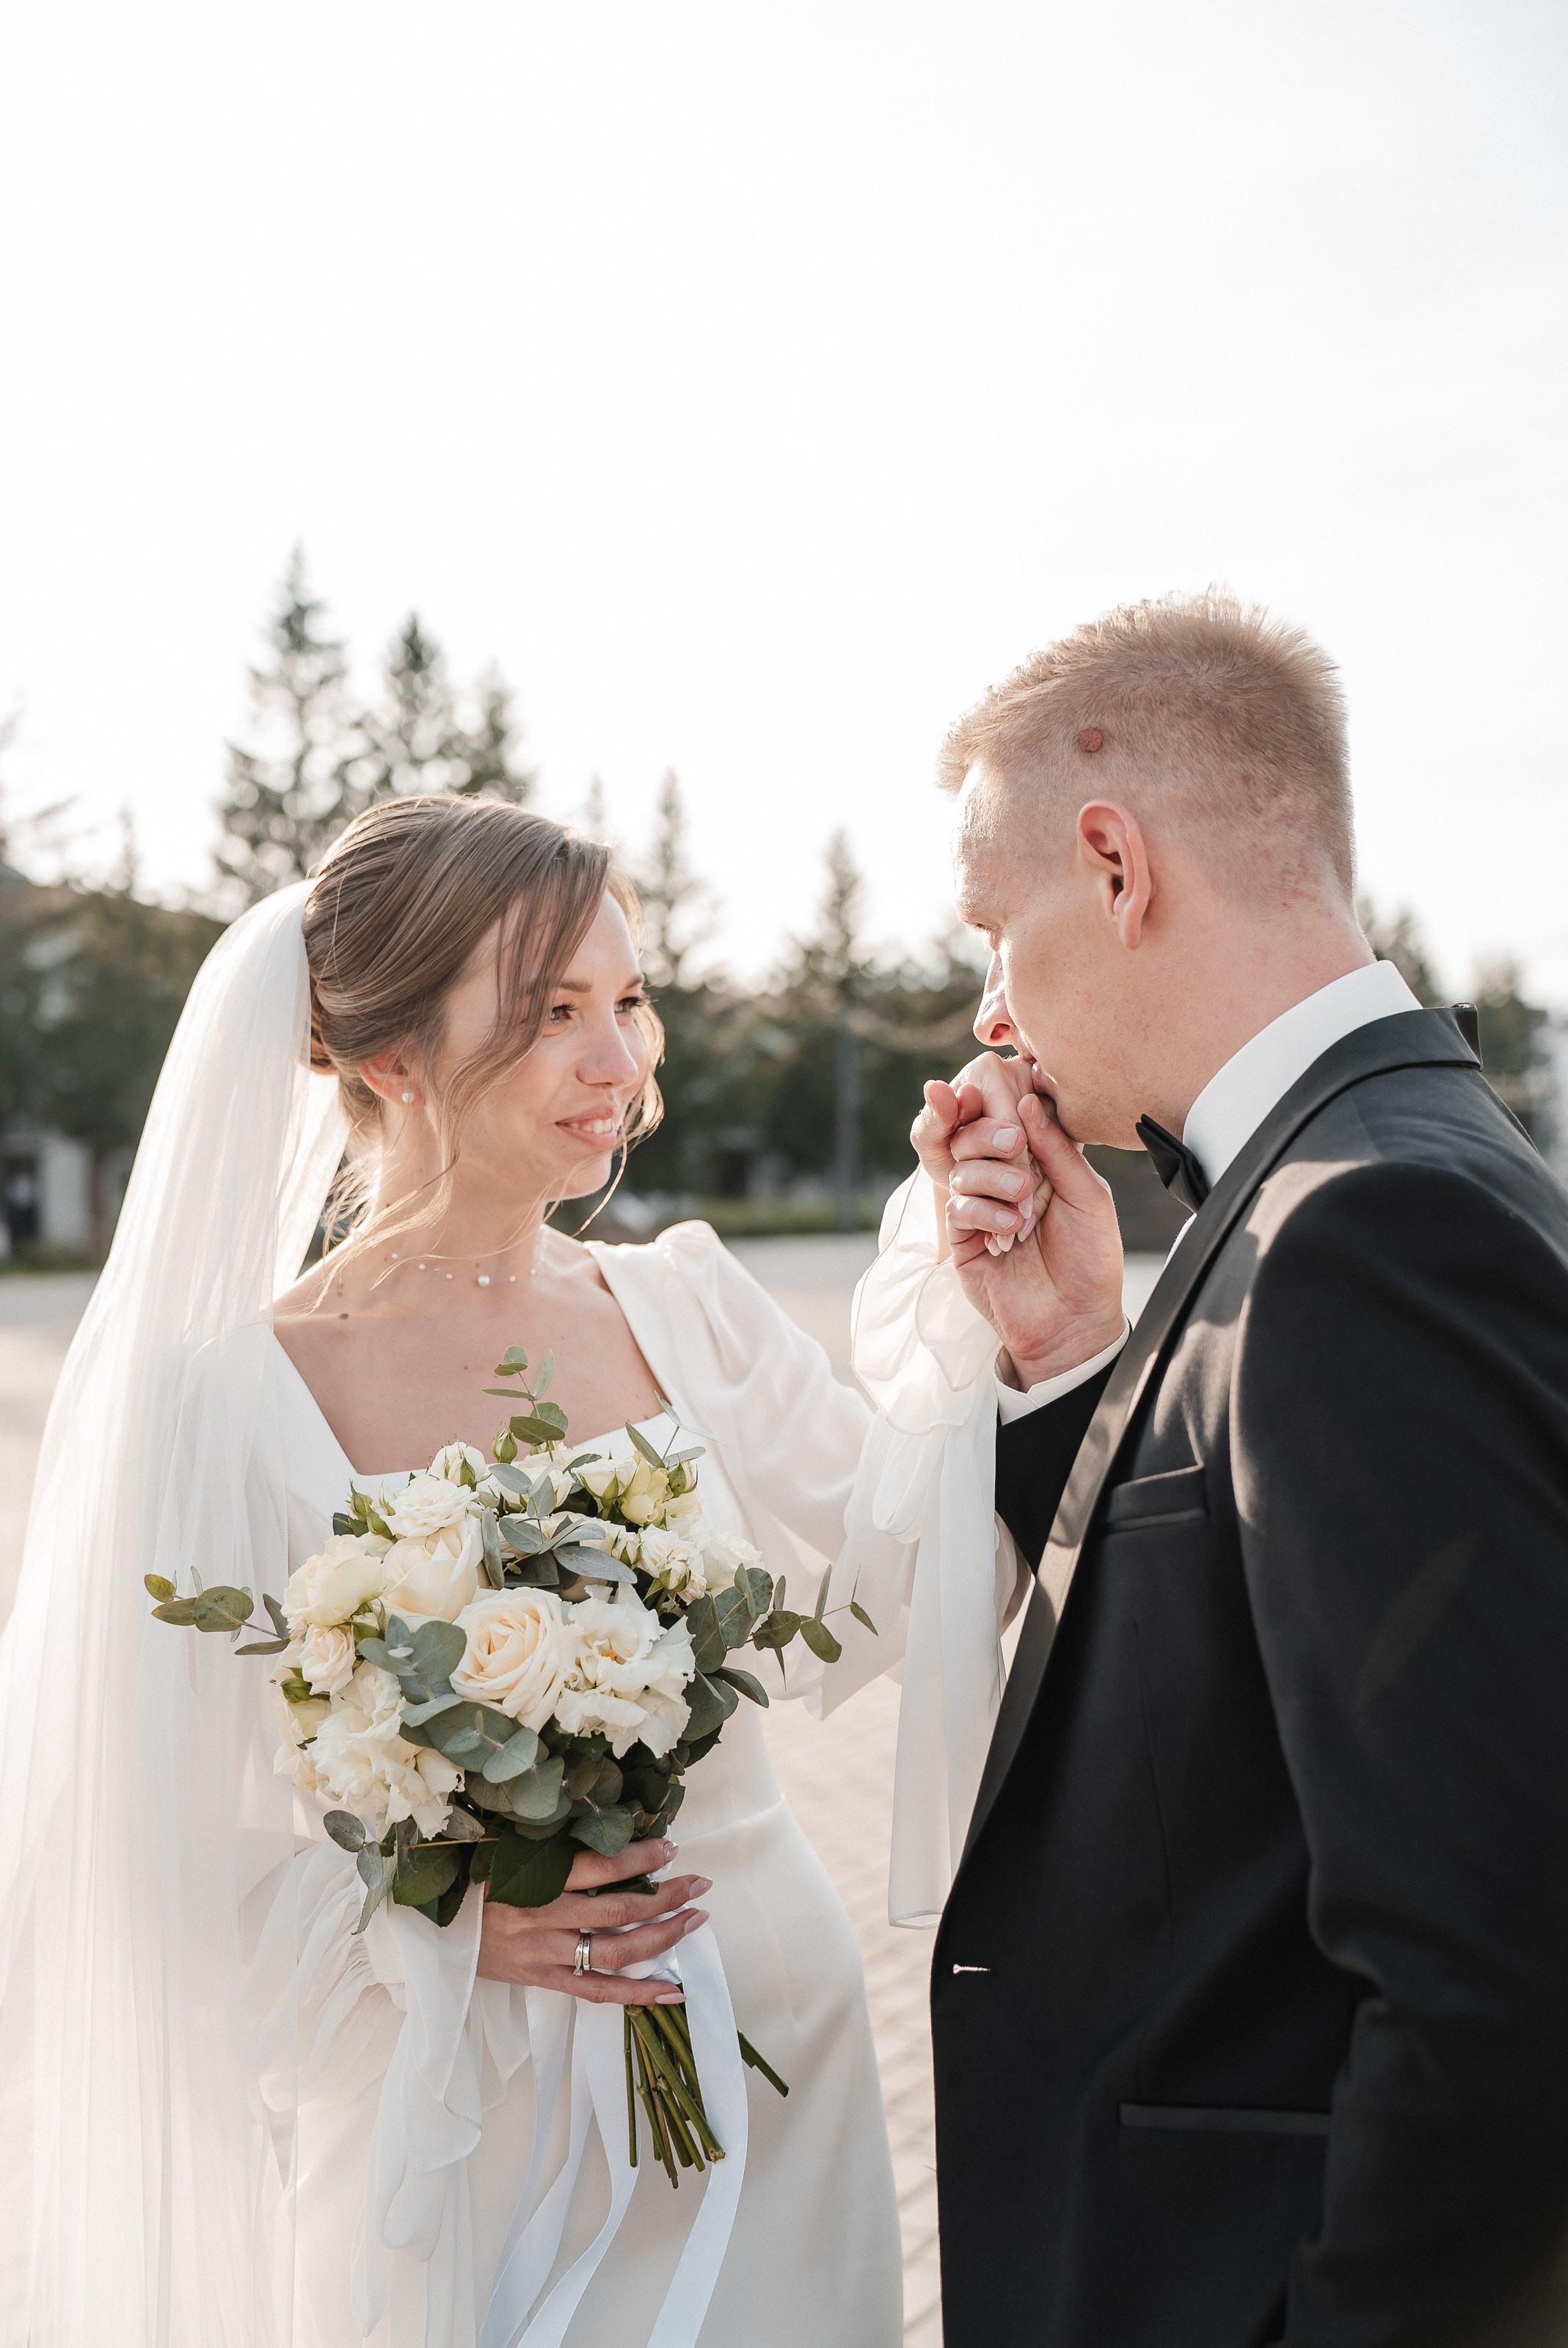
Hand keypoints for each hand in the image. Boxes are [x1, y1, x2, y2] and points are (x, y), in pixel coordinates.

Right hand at [476, 1837, 709, 2005]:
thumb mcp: (506, 1854)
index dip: (640, 1857)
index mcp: (532, 1878)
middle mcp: (541, 1917)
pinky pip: (598, 1992)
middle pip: (617, 1909)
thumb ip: (553, 1849)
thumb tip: (611, 1835)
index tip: (669, 1848)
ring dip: (662, 1936)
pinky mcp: (543, 1981)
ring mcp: (544, 1954)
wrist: (434, 1932)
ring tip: (694, 1919)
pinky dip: (638, 1994)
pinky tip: (672, 1990)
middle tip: (699, 1882)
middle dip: (666, 1896)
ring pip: (615, 1951)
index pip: (599, 1867)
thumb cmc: (474, 1883)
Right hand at [913, 1054, 1125, 1388]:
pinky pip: (957, 1205)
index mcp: (1039, 1158)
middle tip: (1016, 1147)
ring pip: (961, 1163)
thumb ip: (1058, 1148)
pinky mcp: (962, 1235)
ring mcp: (981, 1203)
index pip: (1010, 1113)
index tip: (997, 1080)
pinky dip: (982, 1212)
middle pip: (974, 1129)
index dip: (1000, 1096)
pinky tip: (1008, 1232)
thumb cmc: (1091, 1259)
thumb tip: (1029, 1098)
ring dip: (992, 1178)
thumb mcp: (1088, 1197)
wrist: (1074, 1323)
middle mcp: (1005, 1174)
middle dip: (991, 1132)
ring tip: (1024, 1206)